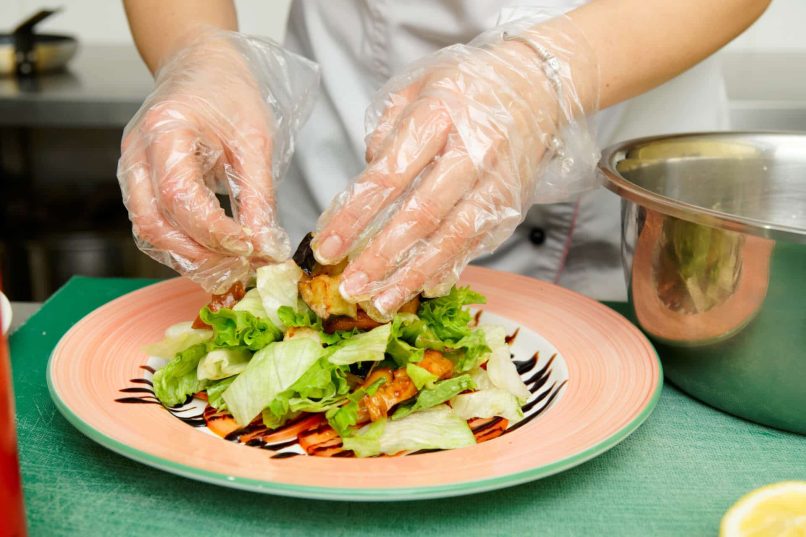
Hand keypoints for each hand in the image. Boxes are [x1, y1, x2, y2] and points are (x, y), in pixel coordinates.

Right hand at [118, 30, 317, 292]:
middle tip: (243, 269)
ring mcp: (131, 171)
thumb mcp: (255, 139)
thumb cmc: (229, 94)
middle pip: (155, 224)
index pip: (180, 196)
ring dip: (191, 260)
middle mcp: (136, 154)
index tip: (250, 248)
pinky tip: (215, 257)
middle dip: (201, 256)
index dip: (215, 231)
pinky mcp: (139, 185)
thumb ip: (258, 195)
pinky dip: (183, 249)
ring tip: (233, 269)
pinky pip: (154, 228)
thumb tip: (265, 246)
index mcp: (164, 130)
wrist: (202, 68)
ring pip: (150, 234)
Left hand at [313, 16, 598, 316]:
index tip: (326, 246)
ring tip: (381, 302)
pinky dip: (449, 269)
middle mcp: (472, 152)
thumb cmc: (468, 86)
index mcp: (439, 116)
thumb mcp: (418, 87)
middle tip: (350, 286)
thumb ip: (386, 130)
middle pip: (421, 215)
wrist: (538, 84)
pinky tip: (423, 288)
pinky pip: (477, 244)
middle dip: (380, 257)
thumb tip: (368, 176)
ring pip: (453, 239)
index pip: (388, 176)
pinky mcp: (512, 204)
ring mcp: (497, 183)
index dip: (353, 217)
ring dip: (414, 275)